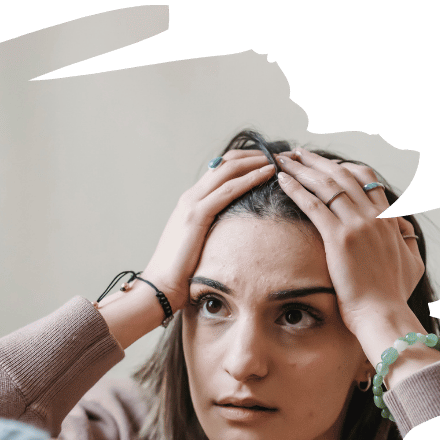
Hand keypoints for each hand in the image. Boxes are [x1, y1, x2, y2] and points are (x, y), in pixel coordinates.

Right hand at [138, 150, 275, 311]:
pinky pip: (228, 190)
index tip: (268, 161)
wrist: (159, 284)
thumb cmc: (179, 271)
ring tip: (279, 159)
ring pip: (228, 170)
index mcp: (190, 202)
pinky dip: (250, 178)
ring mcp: (191, 203)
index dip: (246, 161)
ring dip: (256, 161)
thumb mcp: (197, 244)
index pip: (221, 170)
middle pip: (226, 163)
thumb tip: (233, 234)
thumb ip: (211, 231)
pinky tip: (267, 174)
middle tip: (280, 154)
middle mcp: (190, 197)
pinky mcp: (196, 215)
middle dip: (255, 155)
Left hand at [273, 148, 425, 335]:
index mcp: (390, 218)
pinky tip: (281, 180)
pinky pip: (313, 205)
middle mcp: (374, 216)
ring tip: (284, 159)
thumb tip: (404, 230)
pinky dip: (296, 189)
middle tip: (298, 153)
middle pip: (343, 176)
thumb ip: (407, 240)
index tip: (326, 164)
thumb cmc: (394, 294)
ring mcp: (357, 225)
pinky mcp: (339, 238)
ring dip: (302, 169)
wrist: (383, 313)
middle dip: (317, 161)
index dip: (344, 168)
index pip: (367, 180)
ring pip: (326, 185)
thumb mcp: (412, 261)